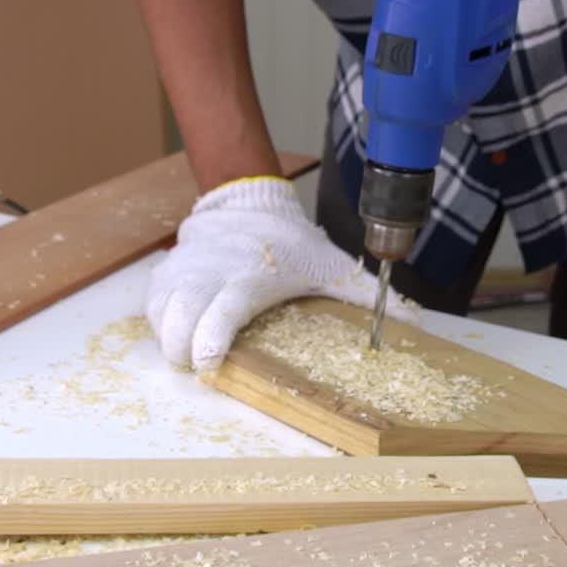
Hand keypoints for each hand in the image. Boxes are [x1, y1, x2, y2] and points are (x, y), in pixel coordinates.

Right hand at [146, 177, 411, 371]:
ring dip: (166, 337)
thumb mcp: (333, 268)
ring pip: (159, 310)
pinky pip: (152, 302)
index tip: (208, 364)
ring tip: (182, 352)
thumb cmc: (293, 245)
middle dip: (179, 348)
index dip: (209, 341)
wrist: (251, 202)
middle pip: (178, 317)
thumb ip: (369, 296)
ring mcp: (186, 270)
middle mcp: (210, 274)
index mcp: (248, 279)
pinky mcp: (170, 270)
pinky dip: (158, 320)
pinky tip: (174, 331)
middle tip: (193, 364)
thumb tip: (415, 321)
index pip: (221, 313)